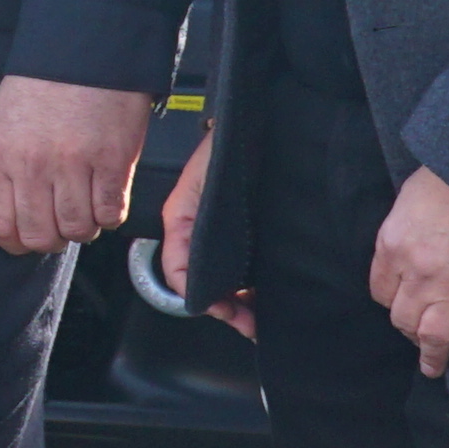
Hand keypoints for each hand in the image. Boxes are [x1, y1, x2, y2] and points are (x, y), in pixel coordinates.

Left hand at [0, 76, 149, 260]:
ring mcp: (75, 165)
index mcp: (2, 155)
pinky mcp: (113, 161)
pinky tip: (107, 199)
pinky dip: (110, 215)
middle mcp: (35, 165)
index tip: (25, 240)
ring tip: (86, 210)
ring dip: (83, 228)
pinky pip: (111, 212)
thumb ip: (7, 168)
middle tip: (60, 227)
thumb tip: (17, 211)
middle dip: (51, 240)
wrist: (86, 44)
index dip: (14, 242)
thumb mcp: (5, 122)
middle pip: (40, 235)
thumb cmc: (44, 81)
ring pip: (78, 229)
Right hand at [156, 130, 253, 337]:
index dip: (200, 298)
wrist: (258, 124)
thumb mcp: (202, 187)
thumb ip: (190, 230)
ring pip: (228, 281)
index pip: (179, 274)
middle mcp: (201, 232)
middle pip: (206, 284)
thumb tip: (192, 279)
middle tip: (248, 323)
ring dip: (242, 302)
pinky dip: (256, 287)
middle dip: (226, 308)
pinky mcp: (250, 236)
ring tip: (261, 316)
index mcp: (182, 222)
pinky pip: (249, 269)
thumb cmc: (227, 145)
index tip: (224, 310)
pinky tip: (270, 295)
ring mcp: (225, 235)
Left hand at [367, 164, 448, 375]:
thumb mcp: (412, 196)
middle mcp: (417, 273)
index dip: (392, 301)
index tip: (403, 304)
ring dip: (433, 357)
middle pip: (403, 318)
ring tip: (435, 366)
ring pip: (434, 337)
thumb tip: (411, 242)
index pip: (380, 290)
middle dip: (410, 332)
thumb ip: (406, 226)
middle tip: (419, 339)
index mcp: (393, 246)